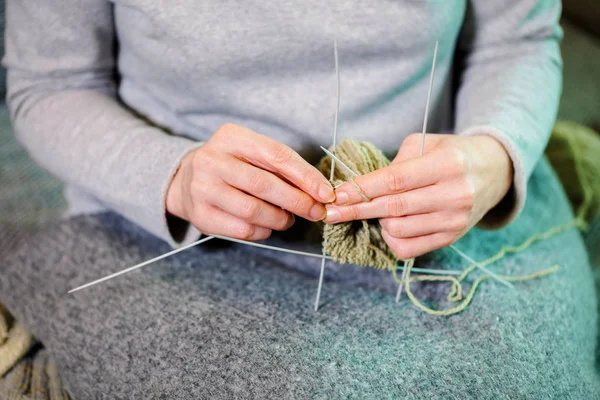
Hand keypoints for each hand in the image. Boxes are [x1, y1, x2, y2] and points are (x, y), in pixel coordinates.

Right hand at [166, 123, 334, 240]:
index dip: (305, 176)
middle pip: (264, 185)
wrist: (186, 180)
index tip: (326, 193)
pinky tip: (268, 225)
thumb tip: (319, 191)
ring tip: (288, 218)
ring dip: (281, 219)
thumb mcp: (252, 152)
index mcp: (230, 137)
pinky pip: (242, 229)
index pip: (276, 155)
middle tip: (316, 212)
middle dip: (298, 201)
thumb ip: (282, 166)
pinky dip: (264, 231)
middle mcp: (211, 160)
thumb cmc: (233, 165)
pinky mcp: (200, 215)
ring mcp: (201, 189)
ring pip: (253, 211)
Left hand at [324, 133, 512, 258]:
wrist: (493, 172)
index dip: (362, 189)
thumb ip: (396, 164)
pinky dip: (390, 238)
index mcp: (447, 165)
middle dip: (356, 210)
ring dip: (378, 221)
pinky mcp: (452, 238)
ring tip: (377, 209)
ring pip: (398, 230)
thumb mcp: (426, 144)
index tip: (336, 195)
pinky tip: (389, 225)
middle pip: (393, 208)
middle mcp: (454, 194)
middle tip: (331, 212)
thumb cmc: (451, 154)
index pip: (395, 181)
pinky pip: (409, 248)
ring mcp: (455, 220)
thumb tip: (359, 188)